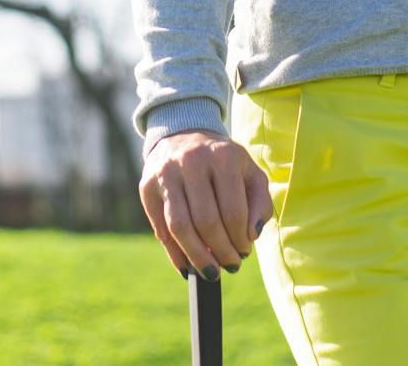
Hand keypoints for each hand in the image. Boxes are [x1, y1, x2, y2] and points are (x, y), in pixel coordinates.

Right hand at [139, 129, 272, 280]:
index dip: (240, 239)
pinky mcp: (146, 186)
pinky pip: (160, 228)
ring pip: (179, 227)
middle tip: (231, 265)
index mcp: (223, 156)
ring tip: (211, 272)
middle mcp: (191, 161)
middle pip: (206, 222)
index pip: (233, 211)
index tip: (245, 251)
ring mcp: (166, 173)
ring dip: (197, 257)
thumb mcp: (250, 172)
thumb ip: (260, 202)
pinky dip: (174, 252)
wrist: (183, 135)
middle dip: (221, 251)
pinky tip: (187, 265)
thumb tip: (252, 235)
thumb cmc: (223, 162)